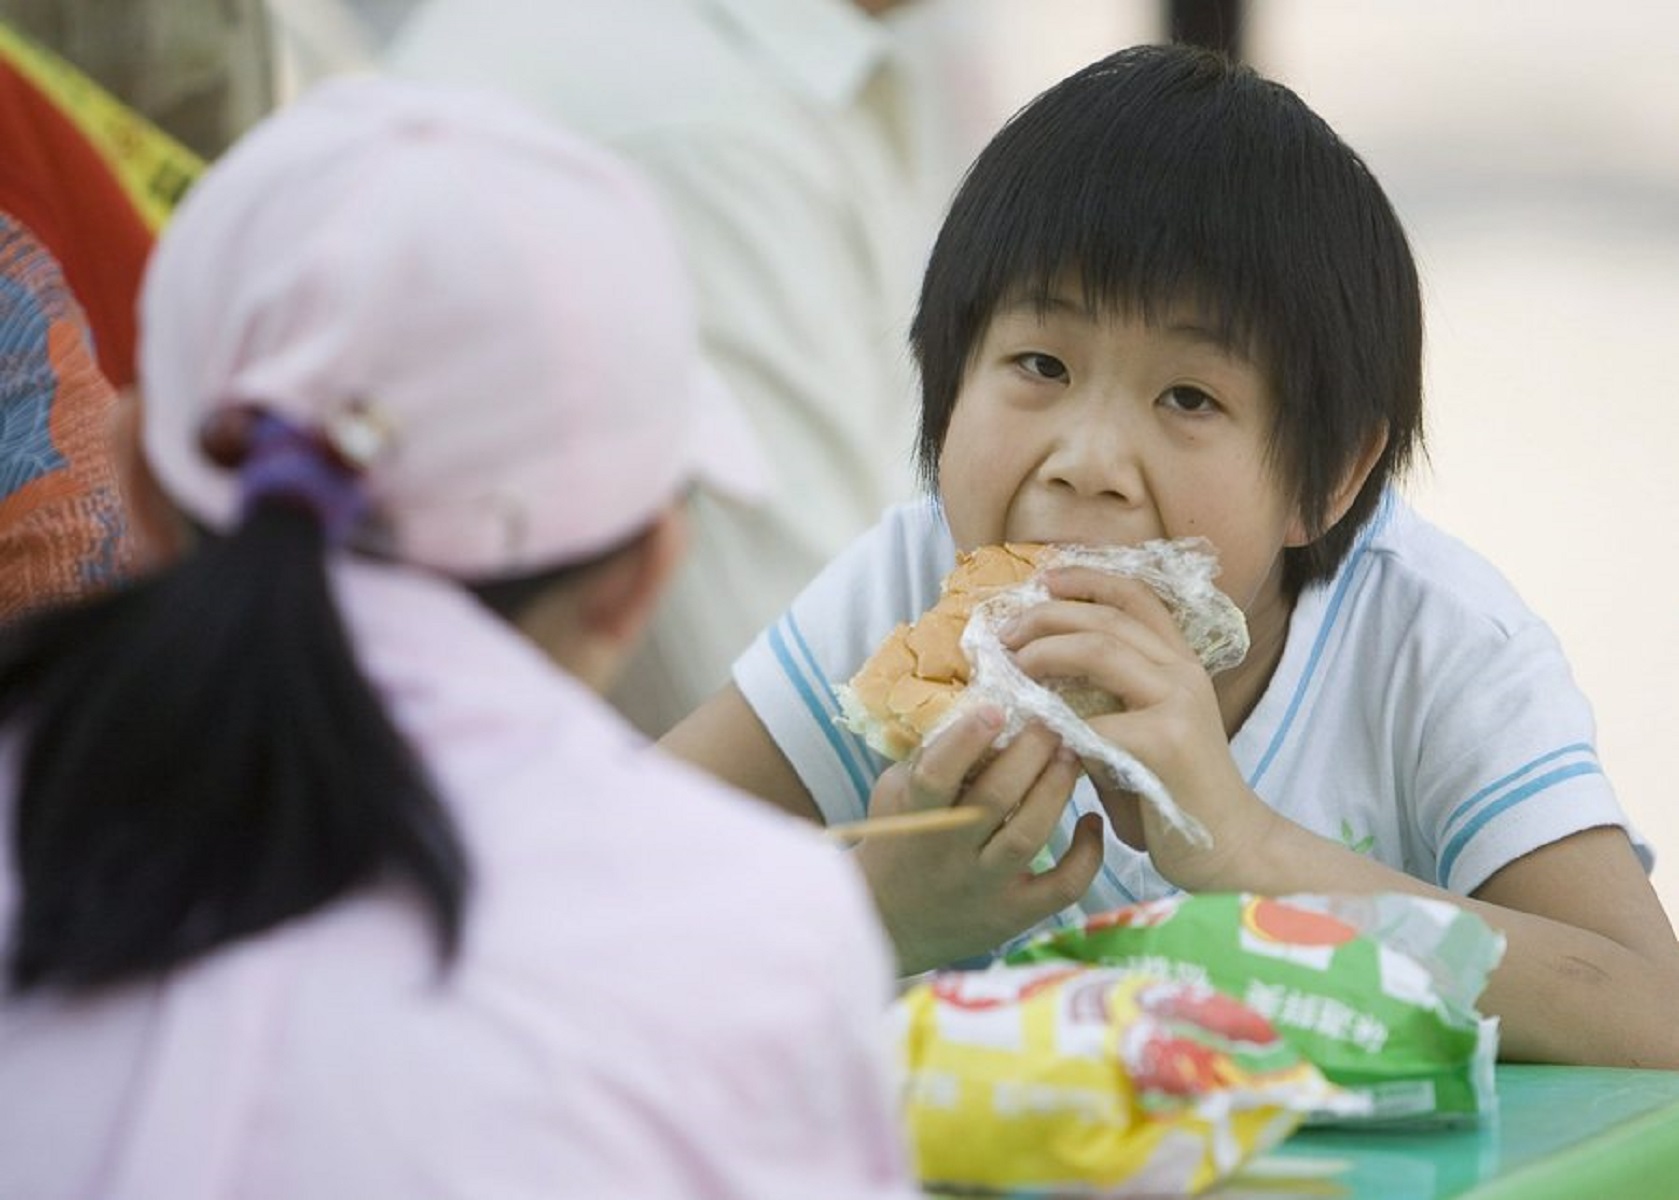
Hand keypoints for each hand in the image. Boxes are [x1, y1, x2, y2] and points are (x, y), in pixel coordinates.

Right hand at [855, 706, 1103, 973]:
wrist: (888, 923)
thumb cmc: (897, 843)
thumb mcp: (895, 795)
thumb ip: (929, 758)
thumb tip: (977, 705)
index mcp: (915, 820)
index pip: (936, 776)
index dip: (965, 740)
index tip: (994, 709)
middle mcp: (949, 856)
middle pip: (995, 799)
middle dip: (1029, 754)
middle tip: (1050, 724)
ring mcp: (984, 888)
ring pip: (1029, 835)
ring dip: (1056, 789)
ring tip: (1072, 756)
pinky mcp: (1014, 915)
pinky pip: (1062, 887)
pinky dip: (1087, 854)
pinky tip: (1091, 820)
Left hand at [1001, 566, 1275, 889]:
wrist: (1228, 851)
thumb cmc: (1172, 795)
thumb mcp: (1139, 732)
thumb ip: (1103, 701)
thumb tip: (1035, 678)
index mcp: (1179, 665)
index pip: (1137, 598)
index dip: (1089, 579)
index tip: (1045, 579)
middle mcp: (1184, 674)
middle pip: (1108, 617)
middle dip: (1047, 616)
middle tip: (1005, 630)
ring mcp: (1179, 704)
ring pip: (1102, 650)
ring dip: (1046, 650)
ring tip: (1012, 663)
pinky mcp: (1167, 743)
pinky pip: (1095, 719)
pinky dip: (1056, 721)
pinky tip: (1033, 731)